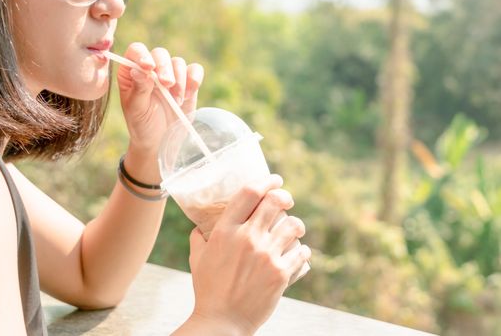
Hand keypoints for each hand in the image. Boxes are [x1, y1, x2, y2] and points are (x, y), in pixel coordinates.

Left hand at [117, 43, 203, 156]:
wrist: (161, 140)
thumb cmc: (142, 124)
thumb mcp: (136, 109)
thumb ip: (138, 89)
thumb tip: (138, 70)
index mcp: (132, 71)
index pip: (137, 51)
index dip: (143, 55)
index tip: (148, 68)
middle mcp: (151, 68)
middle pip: (160, 54)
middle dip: (165, 68)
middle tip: (167, 85)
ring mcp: (171, 74)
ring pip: (178, 62)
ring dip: (179, 80)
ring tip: (176, 100)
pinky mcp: (188, 82)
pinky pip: (195, 70)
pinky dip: (194, 79)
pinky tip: (189, 95)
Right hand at [187, 175, 310, 334]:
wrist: (222, 321)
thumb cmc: (208, 289)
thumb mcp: (198, 258)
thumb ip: (199, 237)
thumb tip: (201, 226)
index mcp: (225, 231)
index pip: (249, 193)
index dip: (266, 181)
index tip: (274, 180)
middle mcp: (247, 238)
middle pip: (275, 202)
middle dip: (285, 196)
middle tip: (287, 200)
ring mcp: (266, 255)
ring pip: (294, 225)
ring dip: (296, 224)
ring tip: (295, 228)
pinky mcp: (281, 274)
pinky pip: (302, 252)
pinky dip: (303, 251)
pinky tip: (299, 253)